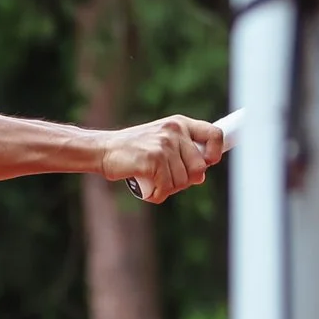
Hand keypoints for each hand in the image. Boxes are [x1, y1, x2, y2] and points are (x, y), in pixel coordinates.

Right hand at [104, 115, 224, 203]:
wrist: (104, 150)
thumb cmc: (133, 150)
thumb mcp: (161, 141)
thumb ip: (182, 153)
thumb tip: (202, 175)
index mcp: (180, 124)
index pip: (215, 135)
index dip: (214, 154)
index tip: (205, 164)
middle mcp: (175, 131)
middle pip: (199, 168)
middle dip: (185, 181)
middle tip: (166, 179)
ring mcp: (164, 144)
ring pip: (183, 181)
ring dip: (168, 189)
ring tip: (153, 182)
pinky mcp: (154, 159)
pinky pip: (167, 187)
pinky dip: (157, 195)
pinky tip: (148, 190)